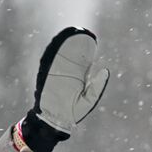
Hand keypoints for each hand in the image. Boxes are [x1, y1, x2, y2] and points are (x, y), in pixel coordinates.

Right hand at [21, 27, 108, 151]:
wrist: (56, 120)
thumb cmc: (72, 112)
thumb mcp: (89, 99)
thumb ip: (97, 86)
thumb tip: (105, 71)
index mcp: (78, 78)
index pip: (83, 60)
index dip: (87, 50)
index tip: (92, 39)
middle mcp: (67, 73)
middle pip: (72, 53)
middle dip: (78, 42)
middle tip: (85, 31)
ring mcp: (56, 72)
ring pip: (61, 53)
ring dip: (66, 42)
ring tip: (73, 31)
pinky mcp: (46, 74)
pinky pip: (49, 59)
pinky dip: (54, 49)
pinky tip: (59, 40)